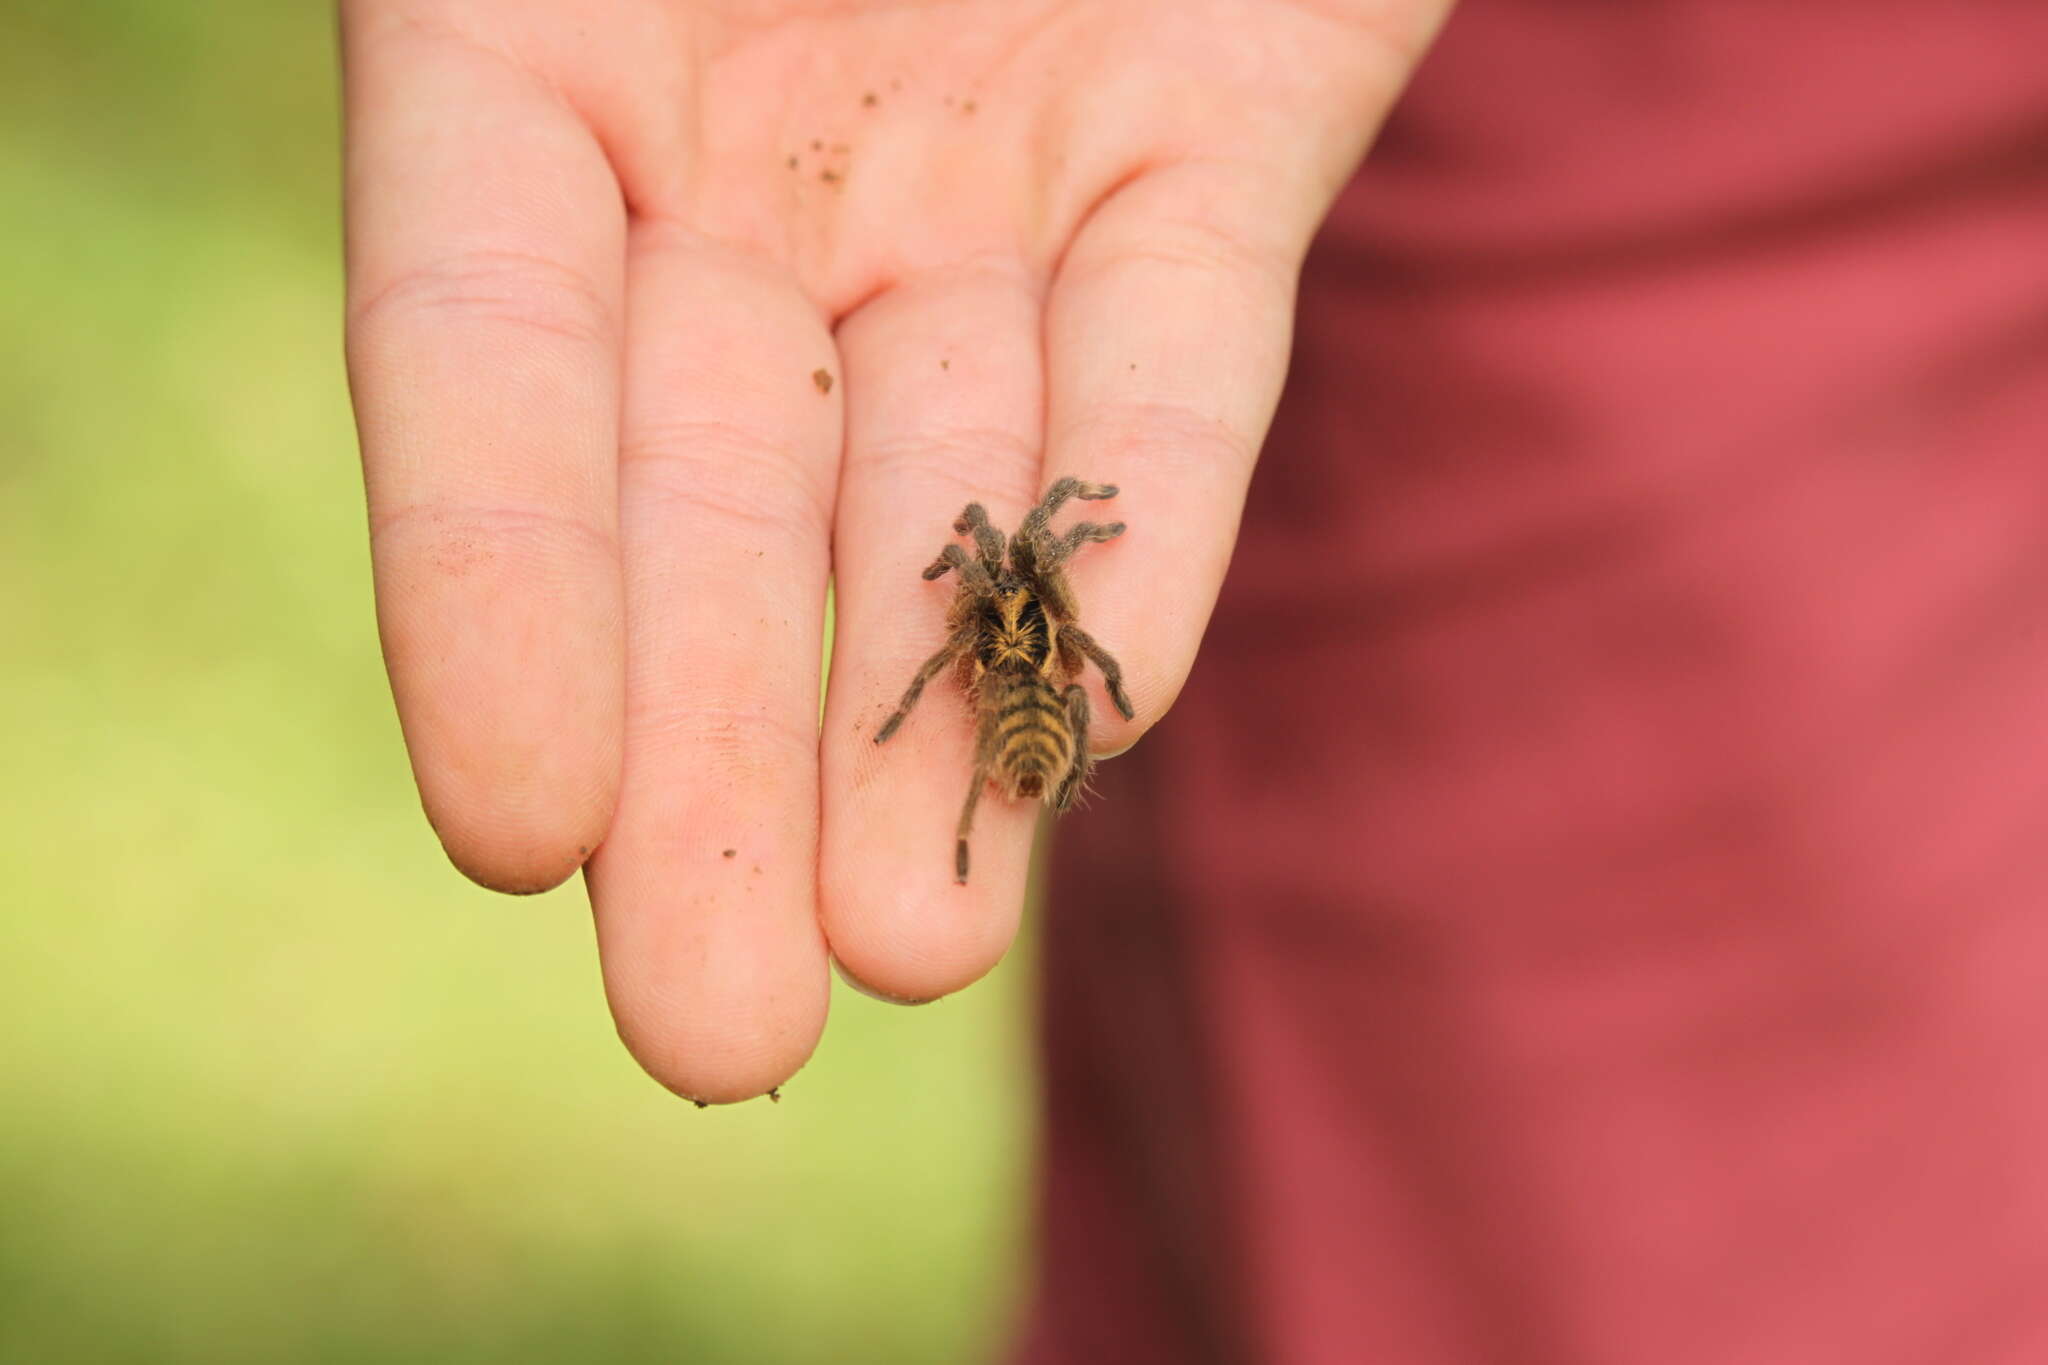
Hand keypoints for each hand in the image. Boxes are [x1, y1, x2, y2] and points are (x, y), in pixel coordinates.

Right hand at [341, 0, 1449, 1101]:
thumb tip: (503, 148)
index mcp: (540, 41)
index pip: (479, 356)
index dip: (487, 589)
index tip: (516, 831)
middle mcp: (752, 147)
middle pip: (707, 498)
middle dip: (710, 763)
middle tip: (718, 1037)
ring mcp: (983, 168)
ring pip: (937, 483)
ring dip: (925, 724)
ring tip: (906, 960)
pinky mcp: (1214, 150)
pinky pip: (1180, 356)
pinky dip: (1147, 522)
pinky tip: (1111, 717)